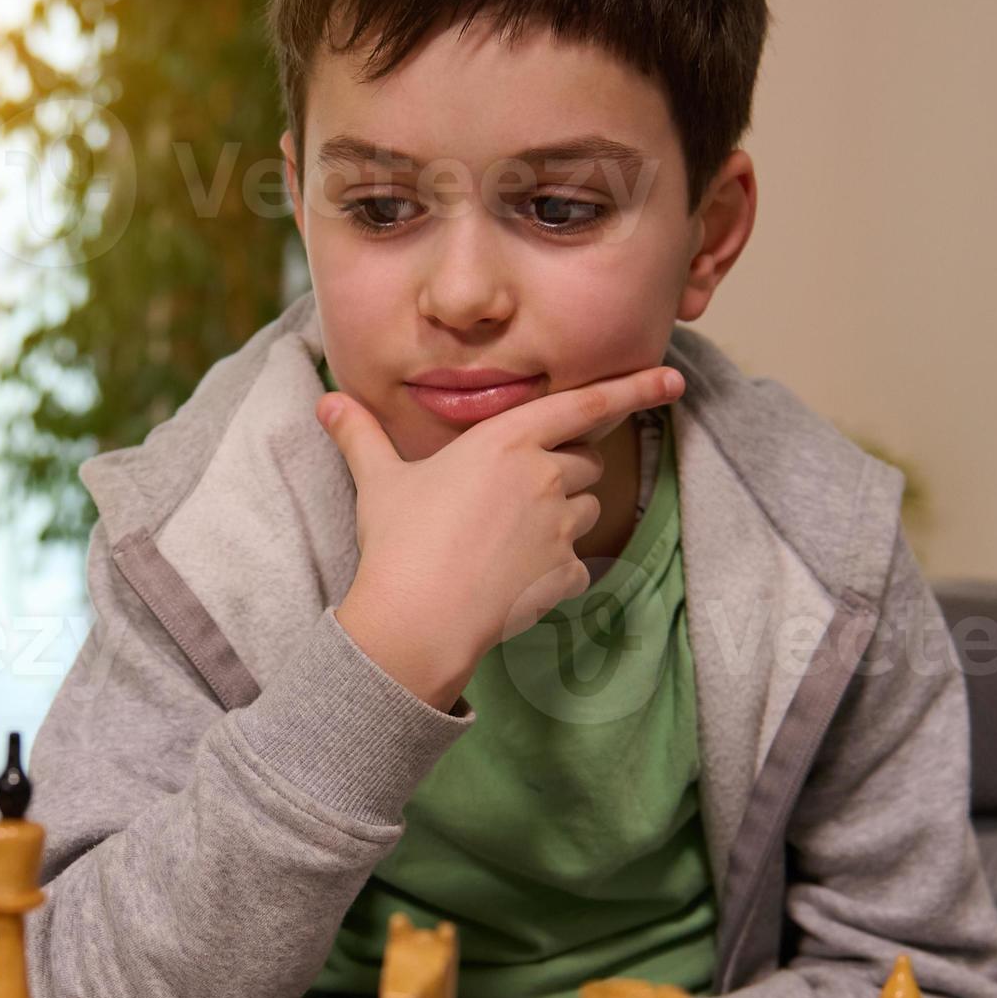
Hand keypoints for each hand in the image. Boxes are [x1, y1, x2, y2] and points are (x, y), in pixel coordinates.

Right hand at [321, 365, 685, 708]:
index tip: (672, 379)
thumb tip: (325, 402)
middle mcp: (545, 475)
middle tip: (510, 503)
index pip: (586, 403)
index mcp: (507, 439)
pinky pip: (576, 564)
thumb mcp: (379, 481)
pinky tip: (511, 580)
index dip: (634, 388)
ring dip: (560, 520)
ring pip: (584, 512)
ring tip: (504, 543)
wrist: (416, 617)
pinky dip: (553, 571)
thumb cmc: (398, 542)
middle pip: (582, 462)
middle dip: (560, 475)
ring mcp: (560, 525)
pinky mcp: (566, 572)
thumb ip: (360, 436)